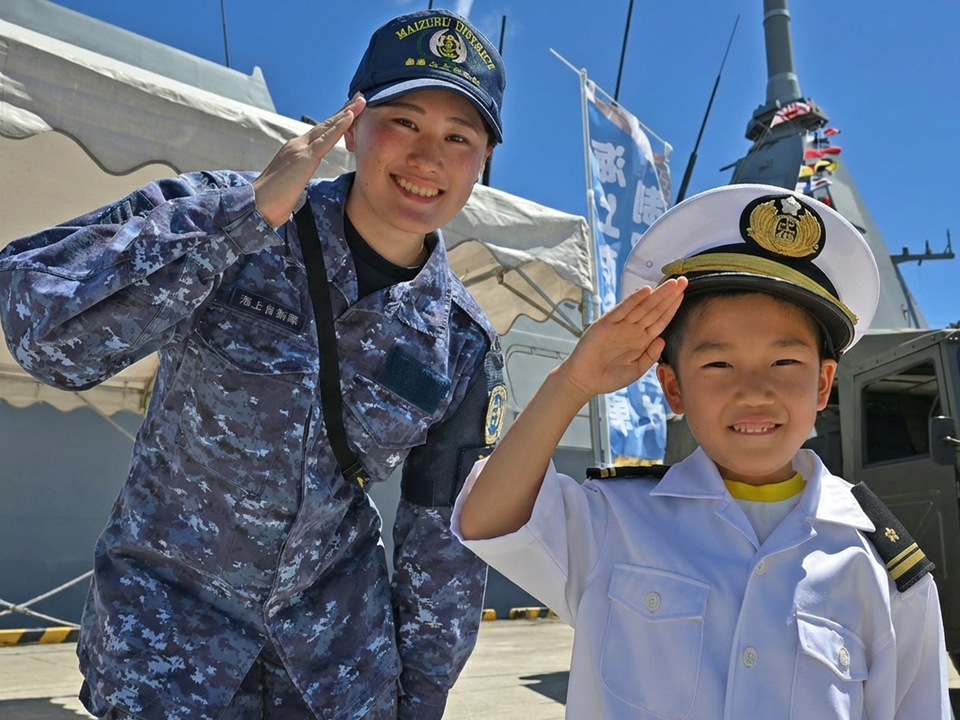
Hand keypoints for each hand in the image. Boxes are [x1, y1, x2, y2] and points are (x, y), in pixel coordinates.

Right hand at [252, 93, 365, 227]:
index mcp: (296, 151)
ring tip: (361, 100)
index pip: (320, 133)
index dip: (336, 122)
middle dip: (345, 110)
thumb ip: (300, 177)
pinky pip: (326, 140)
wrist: (257, 205)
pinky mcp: (304, 157)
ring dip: (347, 113)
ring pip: (328, 127)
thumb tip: (302, 181)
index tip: (351, 111)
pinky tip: (350, 116)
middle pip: (326, 125)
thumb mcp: (292, 184)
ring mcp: (300, 149)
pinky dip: (339, 127)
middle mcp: (297, 145)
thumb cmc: (274, 201)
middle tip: (360, 97)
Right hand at [556, 277, 686, 402]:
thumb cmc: (609, 377)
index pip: (661, 320)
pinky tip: (646, 291)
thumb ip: (650, 356)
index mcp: (642, 340)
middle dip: (670, 295)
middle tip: (683, 281)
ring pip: (643, 306)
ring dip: (657, 294)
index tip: (685, 294)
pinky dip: (633, 300)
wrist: (585, 380)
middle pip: (655, 309)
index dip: (673, 307)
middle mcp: (633, 329)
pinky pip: (623, 309)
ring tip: (671, 283)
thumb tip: (663, 340)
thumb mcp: (636, 370)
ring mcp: (620, 324)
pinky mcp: (606, 323)